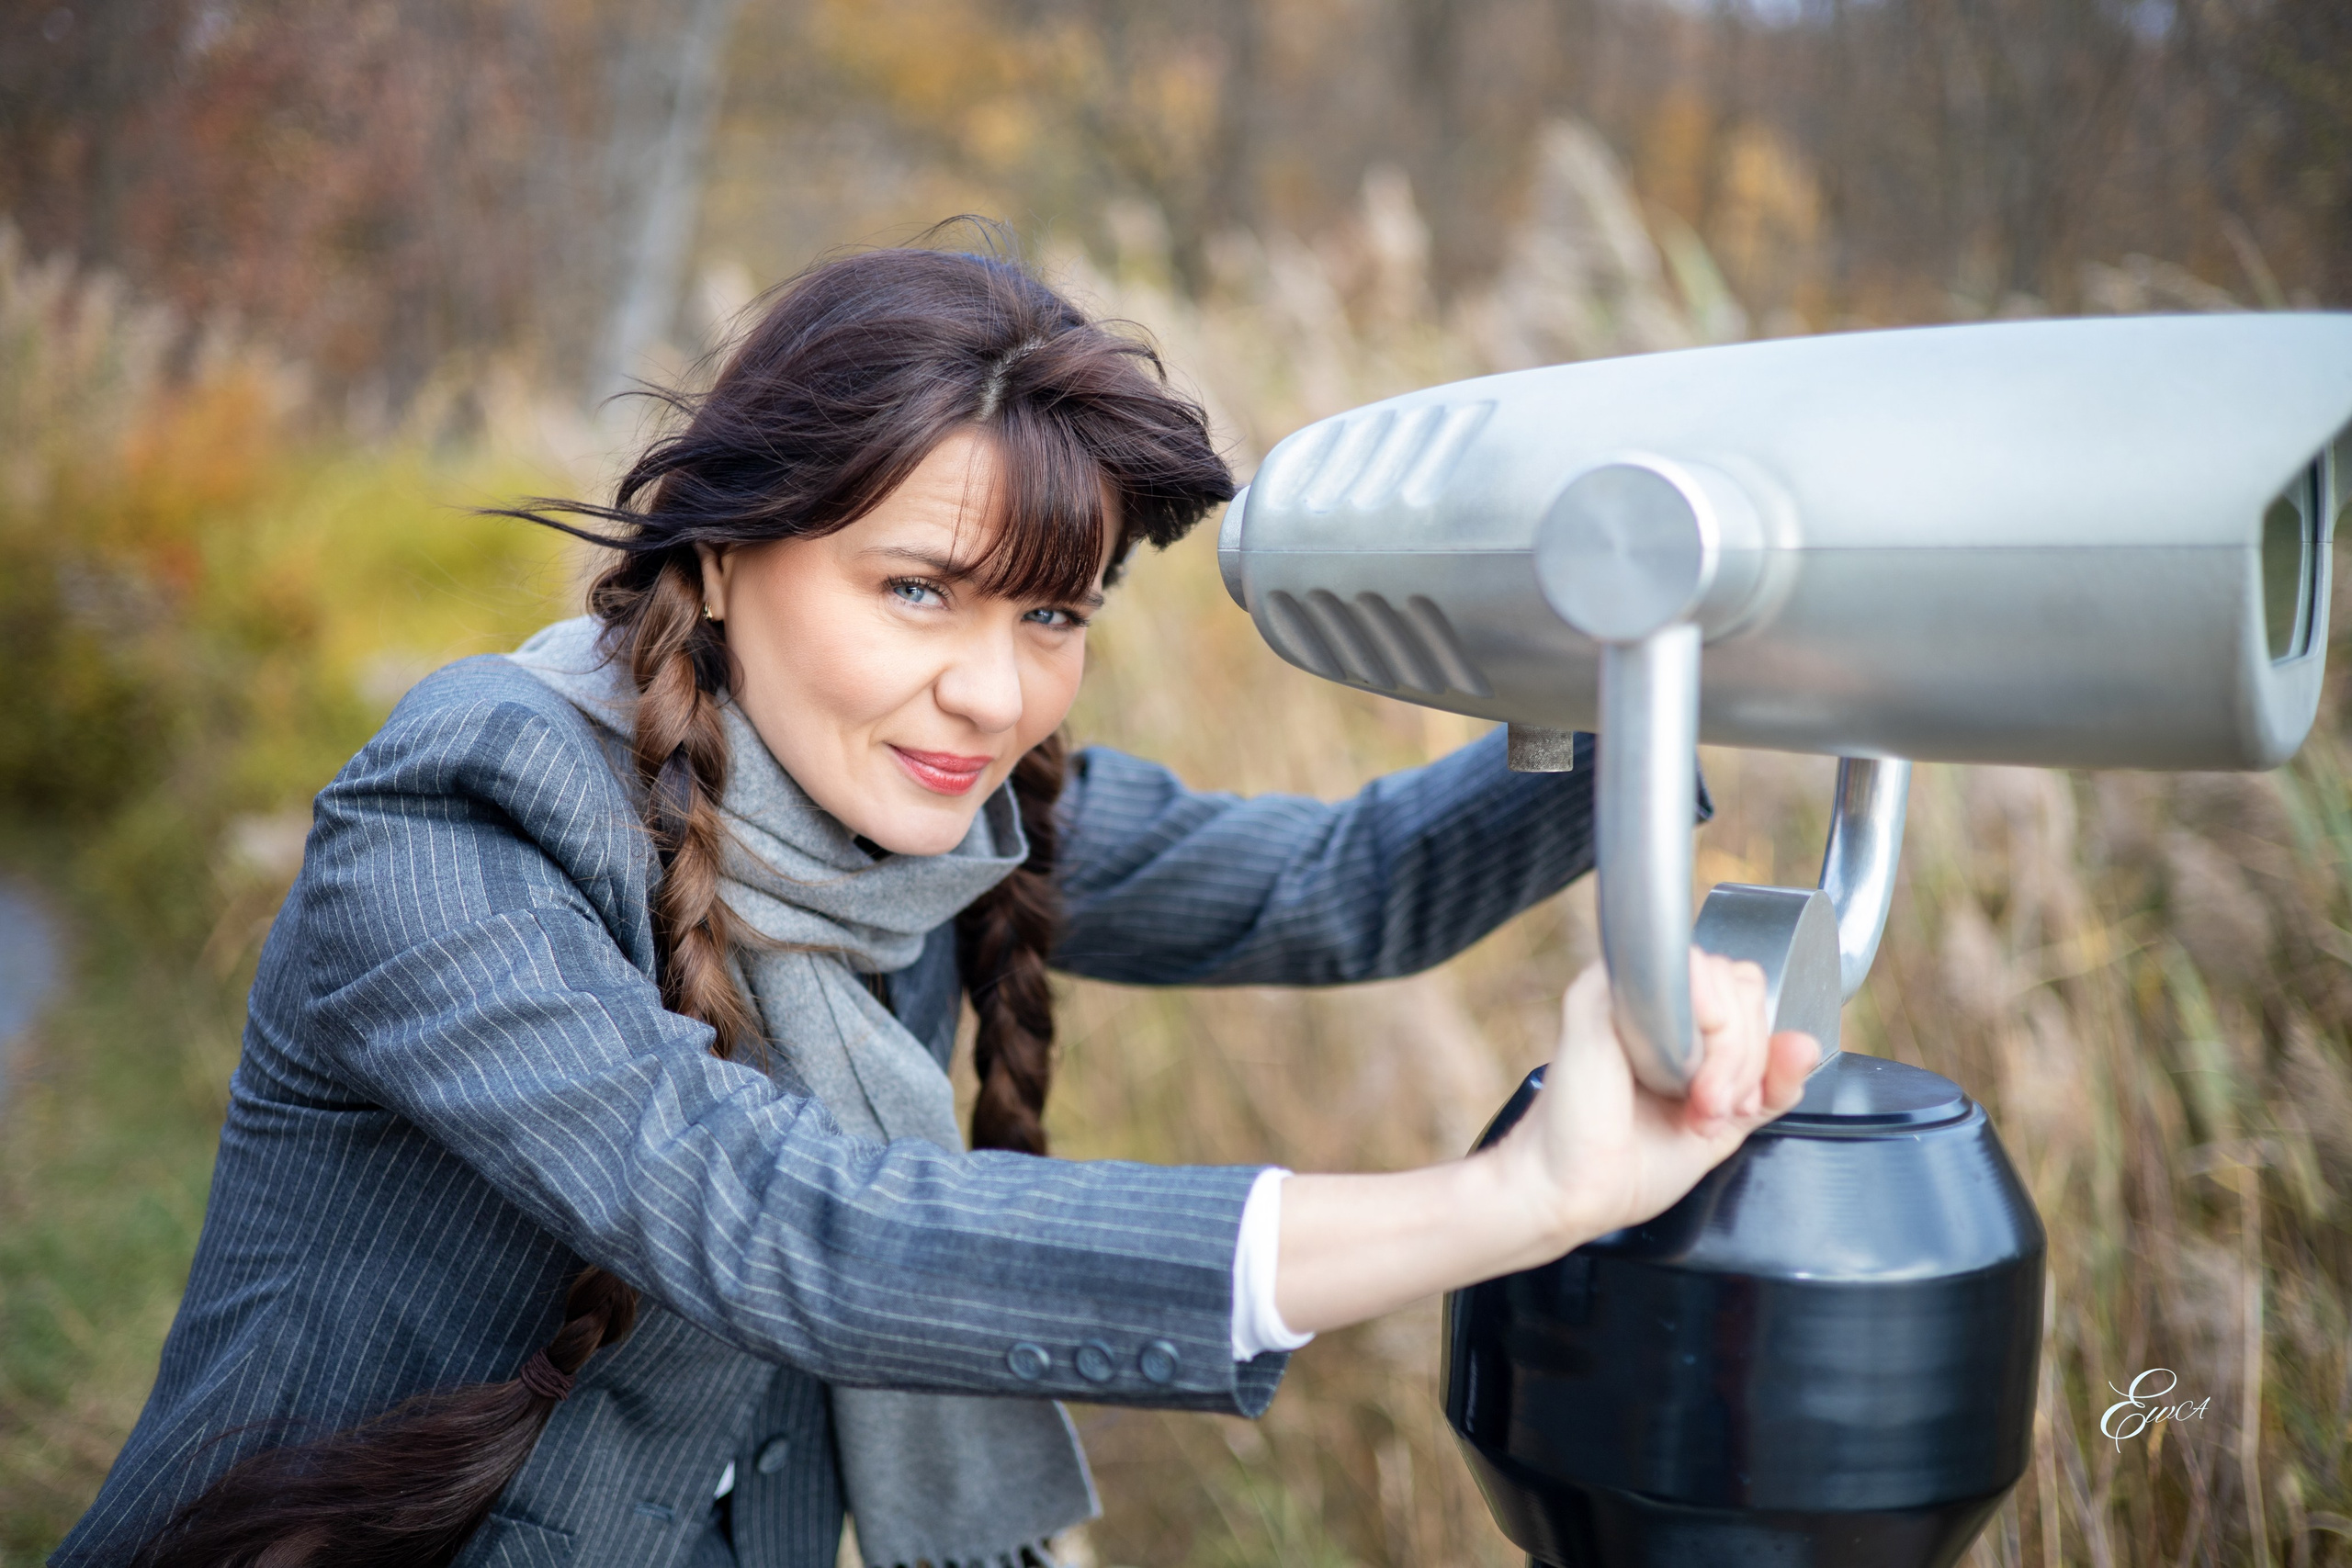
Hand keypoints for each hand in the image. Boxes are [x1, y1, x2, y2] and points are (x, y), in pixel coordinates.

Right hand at [1495, 953, 1818, 1250]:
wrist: (1575, 1193)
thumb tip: (1808, 1044)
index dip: (1759, 1047)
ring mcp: (1624, 992)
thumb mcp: (1726, 1125)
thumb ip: (1771, 1086)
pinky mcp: (1600, 996)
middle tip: (1714, 1108)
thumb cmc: (1629, 1165)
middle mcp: (1652, 999)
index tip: (1736, 1105)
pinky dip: (1702, 1034)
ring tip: (1698, 1104)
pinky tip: (1677, 1082)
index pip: (1747, 994)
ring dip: (1729, 1052)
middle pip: (1742, 982)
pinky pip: (1677, 977)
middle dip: (1748, 1055)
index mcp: (1678, 1024)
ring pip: (1719, 976)